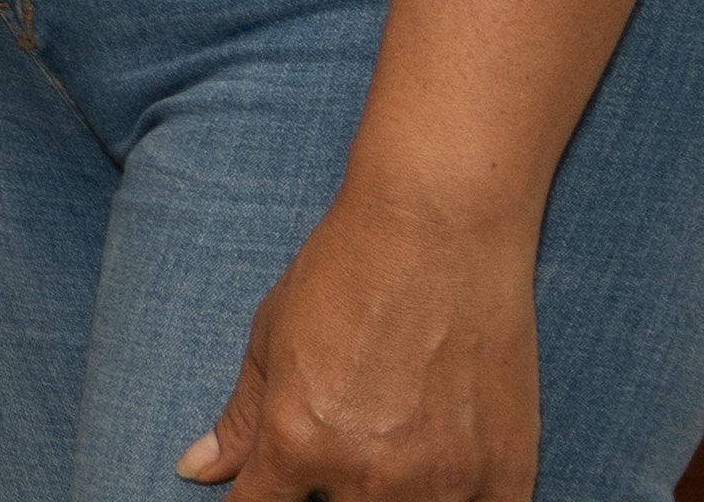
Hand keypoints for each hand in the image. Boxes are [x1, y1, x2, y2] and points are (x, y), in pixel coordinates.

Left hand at [178, 179, 537, 494]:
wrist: (441, 229)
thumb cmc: (346, 272)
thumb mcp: (270, 338)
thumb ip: (239, 420)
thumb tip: (196, 472)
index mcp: (297, 442)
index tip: (271, 484)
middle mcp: (367, 477)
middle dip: (323, 496)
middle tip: (339, 447)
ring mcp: (443, 484)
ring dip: (387, 498)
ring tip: (392, 449)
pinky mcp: (506, 478)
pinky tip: (444, 463)